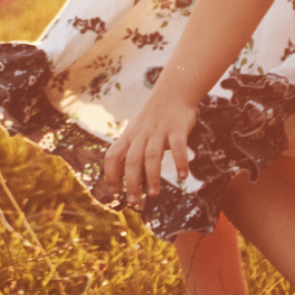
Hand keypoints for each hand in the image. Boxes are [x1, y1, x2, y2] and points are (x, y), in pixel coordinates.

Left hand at [102, 90, 196, 208]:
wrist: (172, 92)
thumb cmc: (153, 118)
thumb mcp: (137, 131)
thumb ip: (132, 151)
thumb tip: (126, 178)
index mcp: (129, 136)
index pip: (113, 155)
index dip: (111, 174)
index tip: (115, 192)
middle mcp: (141, 134)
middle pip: (132, 159)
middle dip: (131, 182)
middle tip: (134, 202)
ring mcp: (159, 131)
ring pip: (152, 155)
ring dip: (152, 176)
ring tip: (153, 194)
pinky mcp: (177, 129)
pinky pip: (178, 147)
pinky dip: (180, 161)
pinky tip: (183, 176)